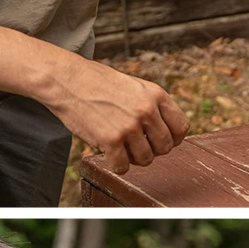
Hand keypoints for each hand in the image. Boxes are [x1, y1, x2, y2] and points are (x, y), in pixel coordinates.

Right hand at [46, 53, 188, 173]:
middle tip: (135, 145)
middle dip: (151, 150)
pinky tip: (109, 155)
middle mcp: (147, 110)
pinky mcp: (110, 140)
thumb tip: (165, 131)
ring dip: (133, 158)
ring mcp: (129, 126)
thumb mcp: (134, 86)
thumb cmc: (97, 82)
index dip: (172, 138)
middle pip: (165, 147)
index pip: (181, 127)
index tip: (159, 140)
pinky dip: (116, 166)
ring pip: (145, 159)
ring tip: (120, 148)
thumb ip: (151, 104)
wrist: (67, 80)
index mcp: (156, 95)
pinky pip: (123, 167)